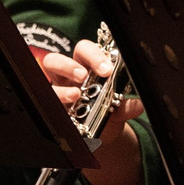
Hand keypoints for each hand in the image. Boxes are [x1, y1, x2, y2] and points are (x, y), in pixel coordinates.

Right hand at [44, 40, 146, 184]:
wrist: (103, 134)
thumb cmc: (109, 111)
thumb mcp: (119, 109)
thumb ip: (127, 106)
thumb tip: (139, 105)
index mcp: (87, 66)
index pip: (84, 50)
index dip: (93, 55)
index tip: (107, 70)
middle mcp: (68, 76)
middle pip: (56, 59)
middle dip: (69, 65)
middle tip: (83, 76)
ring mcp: (57, 91)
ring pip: (44, 85)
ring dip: (60, 87)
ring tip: (75, 95)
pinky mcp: (52, 108)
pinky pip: (45, 103)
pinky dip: (57, 107)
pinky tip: (67, 114)